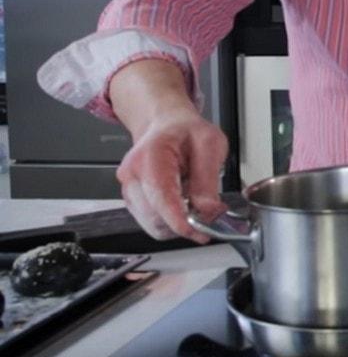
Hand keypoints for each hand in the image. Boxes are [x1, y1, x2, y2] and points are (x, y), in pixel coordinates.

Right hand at [116, 106, 227, 242]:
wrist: (165, 124)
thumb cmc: (185, 131)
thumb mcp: (210, 144)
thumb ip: (207, 179)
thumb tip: (208, 211)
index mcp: (150, 156)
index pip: (161, 197)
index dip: (180, 221)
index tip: (200, 233)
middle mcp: (132, 175)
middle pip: (155, 218)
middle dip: (184, 223)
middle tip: (209, 214)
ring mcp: (129, 189)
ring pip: (153, 225)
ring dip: (178, 223)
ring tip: (193, 202)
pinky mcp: (133, 200)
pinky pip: (153, 222)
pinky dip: (171, 221)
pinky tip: (182, 203)